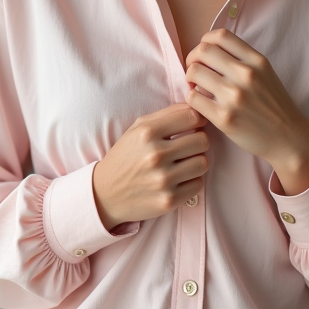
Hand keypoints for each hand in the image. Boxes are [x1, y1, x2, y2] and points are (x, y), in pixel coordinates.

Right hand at [92, 104, 209, 230]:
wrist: (105, 193)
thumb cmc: (125, 156)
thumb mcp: (138, 128)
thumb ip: (168, 114)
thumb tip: (198, 108)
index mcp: (147, 133)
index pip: (192, 117)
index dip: (199, 120)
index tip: (196, 125)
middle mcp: (155, 155)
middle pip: (202, 140)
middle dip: (198, 142)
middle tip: (187, 146)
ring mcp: (163, 179)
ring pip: (203, 163)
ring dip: (196, 162)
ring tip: (182, 163)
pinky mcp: (169, 200)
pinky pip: (198, 184)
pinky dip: (191, 181)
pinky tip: (177, 180)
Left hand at [184, 28, 308, 195]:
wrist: (289, 138)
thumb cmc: (274, 105)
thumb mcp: (265, 73)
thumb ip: (242, 59)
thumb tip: (208, 51)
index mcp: (257, 61)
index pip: (220, 35)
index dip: (205, 41)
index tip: (205, 55)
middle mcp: (246, 75)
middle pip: (202, 50)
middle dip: (192, 59)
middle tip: (195, 71)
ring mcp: (234, 96)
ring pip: (193, 72)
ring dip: (190, 79)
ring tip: (197, 87)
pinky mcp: (224, 117)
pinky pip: (193, 98)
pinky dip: (192, 98)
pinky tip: (201, 103)